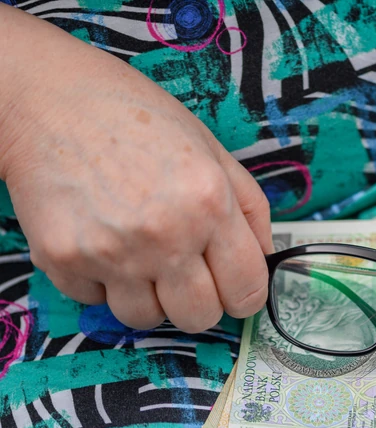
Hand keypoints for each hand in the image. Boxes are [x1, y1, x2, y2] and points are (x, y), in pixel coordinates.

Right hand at [0, 9, 271, 331]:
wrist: (50, 100)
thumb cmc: (138, 120)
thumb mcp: (213, 151)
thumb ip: (250, 209)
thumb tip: (265, 259)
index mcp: (210, 203)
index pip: (247, 291)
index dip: (245, 295)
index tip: (234, 288)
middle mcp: (165, 235)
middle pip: (199, 318)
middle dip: (199, 301)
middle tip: (186, 271)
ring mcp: (112, 252)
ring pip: (146, 318)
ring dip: (149, 295)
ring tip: (140, 251)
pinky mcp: (64, 260)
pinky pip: (97, 301)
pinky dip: (103, 282)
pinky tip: (103, 240)